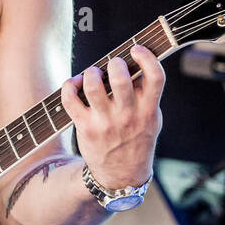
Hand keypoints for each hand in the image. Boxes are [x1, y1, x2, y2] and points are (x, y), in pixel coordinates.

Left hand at [59, 44, 164, 188]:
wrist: (121, 175)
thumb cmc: (137, 140)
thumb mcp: (152, 119)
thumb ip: (146, 95)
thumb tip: (135, 63)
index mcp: (148, 111)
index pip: (155, 78)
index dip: (147, 58)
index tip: (137, 49)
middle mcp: (127, 116)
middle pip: (120, 79)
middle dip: (114, 63)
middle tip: (113, 65)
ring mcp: (105, 122)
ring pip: (93, 86)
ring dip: (91, 72)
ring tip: (93, 73)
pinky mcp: (85, 127)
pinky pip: (70, 100)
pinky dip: (69, 85)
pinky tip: (74, 83)